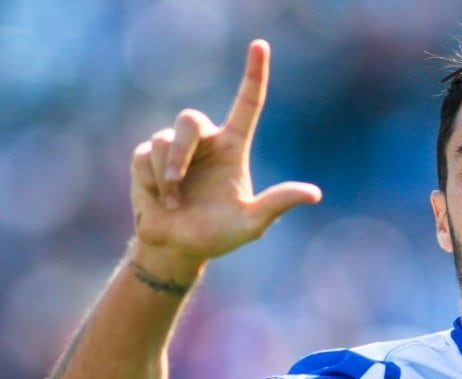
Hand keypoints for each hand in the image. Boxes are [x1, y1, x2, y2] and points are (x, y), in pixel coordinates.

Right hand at [130, 39, 321, 268]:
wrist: (178, 247)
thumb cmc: (218, 234)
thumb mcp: (251, 223)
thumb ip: (277, 204)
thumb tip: (314, 194)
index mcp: (233, 147)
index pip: (247, 104)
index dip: (254, 74)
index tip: (260, 45)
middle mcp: (206, 141)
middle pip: (190, 118)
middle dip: (181, 149)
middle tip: (176, 180)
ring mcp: (175, 147)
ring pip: (165, 140)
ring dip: (167, 175)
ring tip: (175, 202)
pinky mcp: (147, 156)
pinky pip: (146, 156)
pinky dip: (153, 183)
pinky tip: (161, 200)